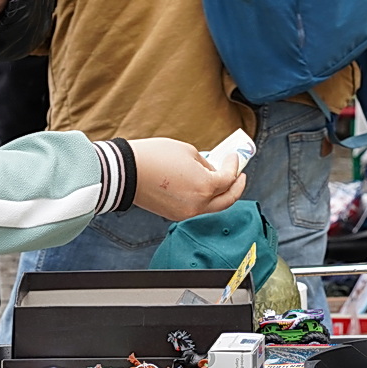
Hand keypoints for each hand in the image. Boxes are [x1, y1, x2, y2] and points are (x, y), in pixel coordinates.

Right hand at [129, 138, 245, 221]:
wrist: (126, 172)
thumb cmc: (155, 157)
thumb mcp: (188, 152)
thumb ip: (206, 164)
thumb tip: (213, 171)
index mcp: (205, 187)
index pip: (228, 179)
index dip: (234, 166)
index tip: (234, 157)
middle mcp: (199, 204)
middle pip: (227, 200)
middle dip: (237, 187)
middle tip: (240, 175)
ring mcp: (186, 213)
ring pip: (212, 207)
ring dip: (220, 194)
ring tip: (221, 179)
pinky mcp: (174, 215)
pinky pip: (197, 208)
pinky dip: (204, 198)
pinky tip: (202, 185)